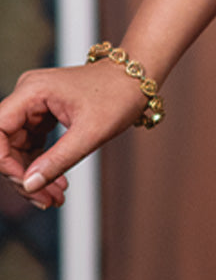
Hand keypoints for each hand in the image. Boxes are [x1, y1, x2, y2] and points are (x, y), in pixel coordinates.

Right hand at [0, 60, 150, 208]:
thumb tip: (29, 184)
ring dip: (33, 176)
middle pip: (6, 145)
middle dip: (23, 177)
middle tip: (46, 200)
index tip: (27, 184)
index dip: (5, 162)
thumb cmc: (118, 94)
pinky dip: (41, 166)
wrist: (138, 78)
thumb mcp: (90, 132)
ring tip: (55, 197)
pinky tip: (56, 183)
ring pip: (17, 149)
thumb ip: (57, 160)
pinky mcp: (43, 114)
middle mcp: (28, 95)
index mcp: (32, 91)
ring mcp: (34, 104)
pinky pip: (31, 145)